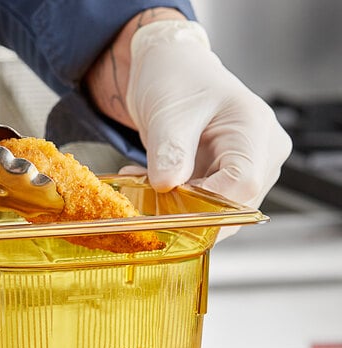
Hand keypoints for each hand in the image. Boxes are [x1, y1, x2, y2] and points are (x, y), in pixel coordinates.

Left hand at [125, 20, 291, 235]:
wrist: (171, 73)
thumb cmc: (177, 79)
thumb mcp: (168, 113)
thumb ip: (170, 151)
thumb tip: (168, 186)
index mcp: (254, 129)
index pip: (242, 184)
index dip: (207, 204)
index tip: (169, 205)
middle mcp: (263, 153)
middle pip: (235, 205)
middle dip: (190, 211)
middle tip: (149, 199)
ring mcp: (249, 169)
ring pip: (220, 212)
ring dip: (180, 209)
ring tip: (146, 184)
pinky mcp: (229, 179)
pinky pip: (208, 206)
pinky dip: (178, 204)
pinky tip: (153, 184)